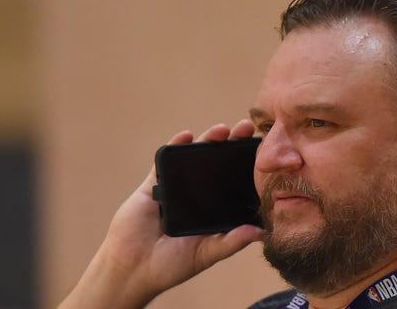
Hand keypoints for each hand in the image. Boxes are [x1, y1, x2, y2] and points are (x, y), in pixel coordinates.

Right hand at [60, 120, 263, 308]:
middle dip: (231, 145)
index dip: (247, 167)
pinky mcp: (153, 185)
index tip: (264, 152)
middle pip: (217, 165)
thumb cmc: (171, 266)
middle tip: (246, 128)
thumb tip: (261, 233)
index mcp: (212, 210)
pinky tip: (186, 136)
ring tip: (222, 129)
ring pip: (193, 158)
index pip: (233, 183)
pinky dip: (175, 146)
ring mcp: (175, 188)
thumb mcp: (206, 254)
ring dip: (207, 140)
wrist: (133, 268)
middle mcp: (197, 196)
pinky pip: (164, 162)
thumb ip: (232, 242)